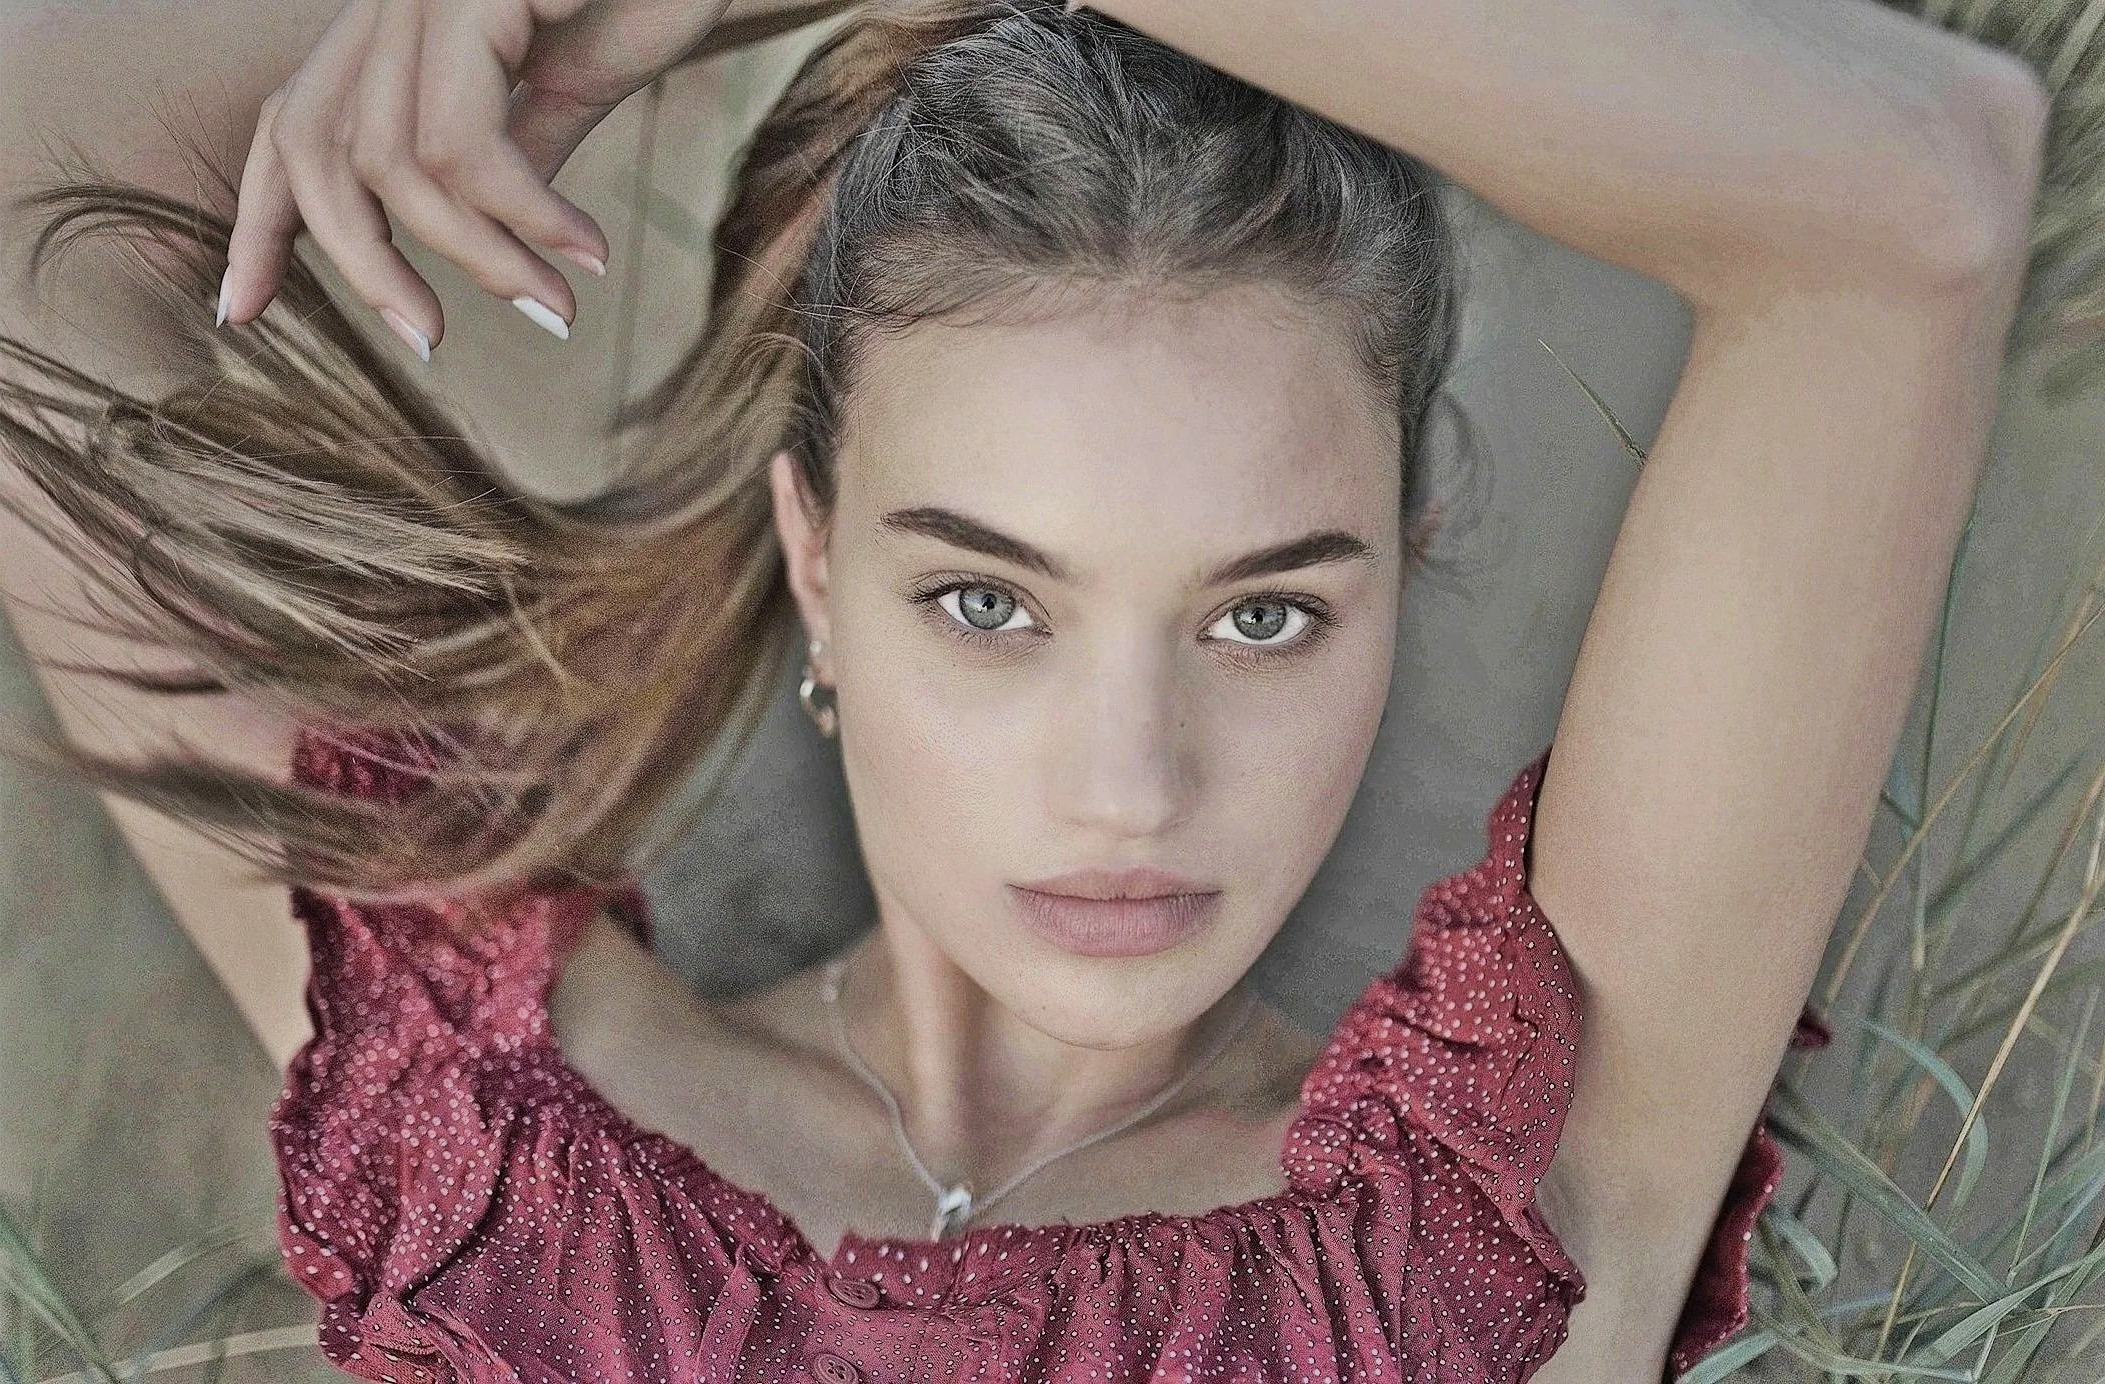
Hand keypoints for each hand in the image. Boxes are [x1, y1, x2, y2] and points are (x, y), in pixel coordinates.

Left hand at [218, 0, 738, 357]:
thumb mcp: (570, 92)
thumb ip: (510, 161)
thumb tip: (482, 246)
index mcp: (399, 24)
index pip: (294, 124)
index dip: (259, 220)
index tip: (243, 312)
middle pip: (318, 149)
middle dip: (363, 266)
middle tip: (429, 346)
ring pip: (396, 164)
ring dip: (480, 258)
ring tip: (556, 306)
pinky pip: (464, 141)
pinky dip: (522, 216)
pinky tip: (586, 249)